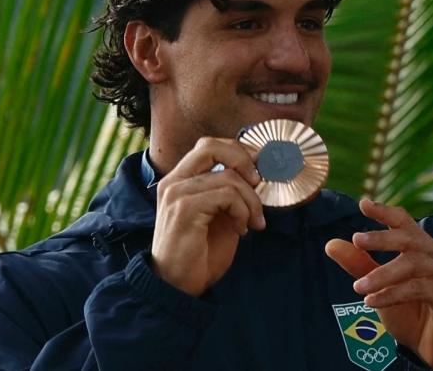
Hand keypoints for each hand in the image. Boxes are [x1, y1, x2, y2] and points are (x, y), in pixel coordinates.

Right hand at [151, 137, 265, 296]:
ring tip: (252, 223)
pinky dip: (243, 211)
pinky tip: (241, 230)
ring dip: (251, 201)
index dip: (238, 151)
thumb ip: (230, 194)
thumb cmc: (199, 255)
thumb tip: (258, 175)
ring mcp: (177, 193)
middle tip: (259, 182)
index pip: (208, 146)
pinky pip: (227, 195)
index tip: (258, 169)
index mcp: (179, 180)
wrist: (177, 287)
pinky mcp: (185, 209)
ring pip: (229, 177)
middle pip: (212, 147)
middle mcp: (174, 181)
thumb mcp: (219, 216)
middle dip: (244, 160)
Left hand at [325, 199, 432, 367]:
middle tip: (356, 240)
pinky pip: (418, 288)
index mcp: (422, 246)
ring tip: (358, 287)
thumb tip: (331, 244)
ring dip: (382, 275)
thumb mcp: (379, 286)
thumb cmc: (408, 310)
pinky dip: (392, 294)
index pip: (404, 221)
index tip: (363, 204)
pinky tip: (372, 301)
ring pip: (412, 264)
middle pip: (409, 238)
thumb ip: (359, 265)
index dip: (385, 211)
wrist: (431, 345)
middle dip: (381, 238)